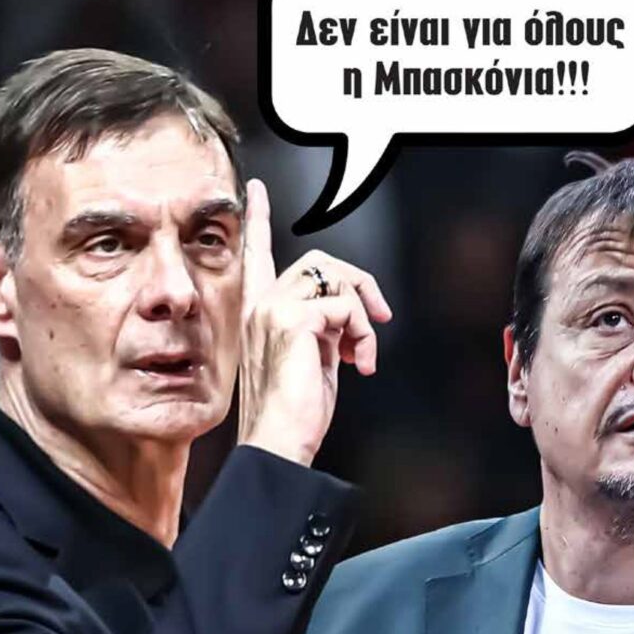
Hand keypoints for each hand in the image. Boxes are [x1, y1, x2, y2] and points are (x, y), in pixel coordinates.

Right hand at [236, 179, 392, 466]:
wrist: (279, 442)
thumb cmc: (293, 414)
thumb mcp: (311, 361)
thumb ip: (319, 329)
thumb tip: (348, 316)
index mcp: (258, 313)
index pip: (256, 255)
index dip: (257, 220)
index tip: (256, 190)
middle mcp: (260, 305)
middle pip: (318, 262)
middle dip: (357, 283)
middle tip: (377, 317)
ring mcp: (274, 309)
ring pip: (336, 281)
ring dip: (362, 316)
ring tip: (361, 354)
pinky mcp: (293, 320)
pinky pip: (346, 307)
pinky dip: (364, 334)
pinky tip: (358, 365)